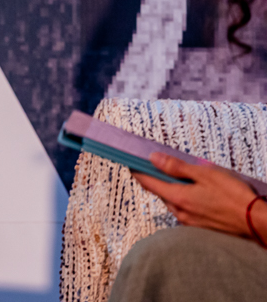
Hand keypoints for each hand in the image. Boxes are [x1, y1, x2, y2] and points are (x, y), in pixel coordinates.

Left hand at [133, 152, 258, 236]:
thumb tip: (153, 159)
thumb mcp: (204, 174)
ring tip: (189, 179)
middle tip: (163, 166)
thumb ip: (176, 167)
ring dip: (175, 190)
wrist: (257, 223)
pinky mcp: (200, 228)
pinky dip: (187, 200)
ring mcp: (189, 222)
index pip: (148, 183)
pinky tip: (200, 194)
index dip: (137, 171)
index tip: (131, 162)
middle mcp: (179, 212)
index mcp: (177, 197)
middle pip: (161, 192)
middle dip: (159, 179)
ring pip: (174, 202)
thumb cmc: (234, 196)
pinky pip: (186, 211)